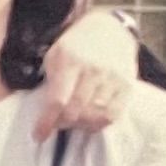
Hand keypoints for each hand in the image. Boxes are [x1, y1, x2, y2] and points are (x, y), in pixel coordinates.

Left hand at [35, 8, 136, 137]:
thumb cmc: (76, 47)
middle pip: (75, 112)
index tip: (38, 135)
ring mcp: (112, 78)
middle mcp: (93, 70)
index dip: (46, 122)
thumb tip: (46, 112)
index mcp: (71, 62)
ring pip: (94, 116)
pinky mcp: (127, 85)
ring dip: (80, 125)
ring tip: (74, 120)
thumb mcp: (55, 55)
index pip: (58, 100)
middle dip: (62, 123)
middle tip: (57, 123)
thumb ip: (50, 82)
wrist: (110, 30)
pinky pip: (112, 115)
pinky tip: (90, 120)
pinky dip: (98, 123)